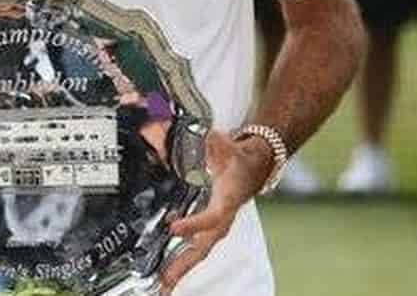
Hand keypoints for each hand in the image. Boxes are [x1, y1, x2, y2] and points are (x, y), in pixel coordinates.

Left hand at [161, 131, 273, 293]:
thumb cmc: (239, 159)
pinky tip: (165, 276)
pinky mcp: (208, 229)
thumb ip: (216, 142)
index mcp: (226, 201)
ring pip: (197, 253)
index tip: (174, 228)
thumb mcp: (229, 146)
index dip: (195, 224)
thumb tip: (205, 135)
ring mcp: (215, 227)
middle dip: (184, 265)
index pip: (211, 217)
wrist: (255, 168)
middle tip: (165, 281)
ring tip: (161, 288)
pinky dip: (180, 264)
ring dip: (180, 270)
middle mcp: (221, 219)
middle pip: (203, 246)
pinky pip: (194, 249)